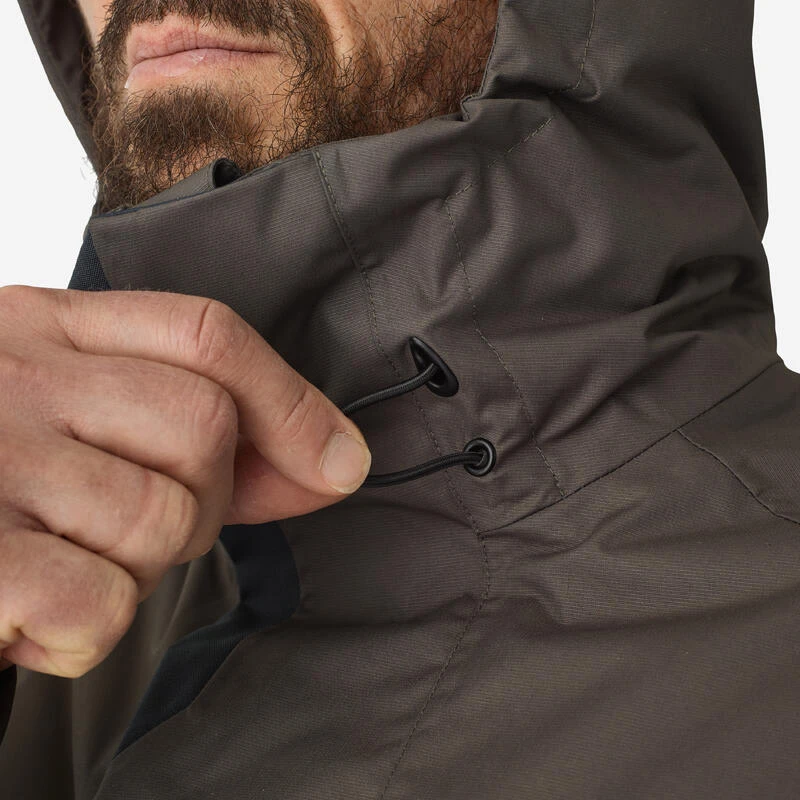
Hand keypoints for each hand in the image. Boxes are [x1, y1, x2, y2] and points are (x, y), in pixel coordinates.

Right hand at [0, 285, 370, 677]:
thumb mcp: (82, 416)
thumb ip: (206, 431)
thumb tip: (338, 461)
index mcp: (45, 327)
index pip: (207, 335)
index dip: (292, 402)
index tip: (340, 461)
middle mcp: (12, 374)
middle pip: (202, 428)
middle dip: (203, 499)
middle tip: (129, 519)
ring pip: (159, 520)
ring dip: (138, 566)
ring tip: (66, 557)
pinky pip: (97, 601)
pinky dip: (86, 629)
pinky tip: (33, 612)